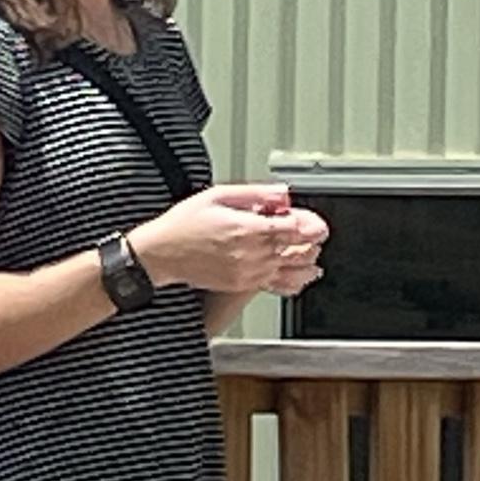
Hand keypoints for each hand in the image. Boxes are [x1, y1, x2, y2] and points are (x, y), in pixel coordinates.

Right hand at [130, 188, 327, 296]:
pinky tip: (299, 276)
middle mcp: (252, 254)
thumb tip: (282, 194)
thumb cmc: (184, 224)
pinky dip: (294, 282)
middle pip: (298, 250)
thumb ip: (255, 194)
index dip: (311, 225)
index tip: (316, 222)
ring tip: (311, 253)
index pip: (295, 230)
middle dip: (310, 241)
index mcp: (248, 229)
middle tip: (314, 231)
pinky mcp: (243, 285)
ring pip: (292, 271)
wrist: (162, 253)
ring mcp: (249, 273)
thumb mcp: (217, 196)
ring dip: (307, 262)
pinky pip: (278, 286)